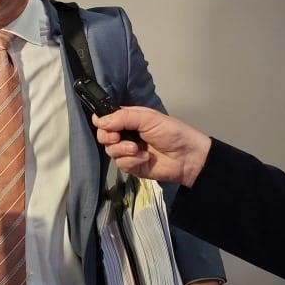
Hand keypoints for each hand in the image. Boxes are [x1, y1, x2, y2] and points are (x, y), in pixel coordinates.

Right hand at [92, 107, 211, 186]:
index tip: (107, 125)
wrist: (187, 157)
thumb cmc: (171, 132)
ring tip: (138, 149)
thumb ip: (122, 117)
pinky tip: (145, 158)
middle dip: (109, 137)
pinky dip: (131, 161)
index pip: (106, 119)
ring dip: (123, 149)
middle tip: (118, 137)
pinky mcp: (132, 167)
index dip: (103, 122)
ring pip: (110, 151)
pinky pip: (121, 164)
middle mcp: (126, 134)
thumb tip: (97, 120)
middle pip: (103, 136)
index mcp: (129, 119)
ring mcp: (128, 152)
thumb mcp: (148, 118)